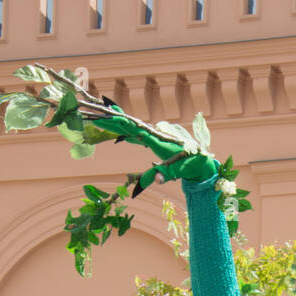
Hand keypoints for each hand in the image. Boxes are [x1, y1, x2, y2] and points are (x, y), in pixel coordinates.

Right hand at [84, 110, 218, 187]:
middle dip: (111, 120)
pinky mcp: (157, 140)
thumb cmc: (192, 166)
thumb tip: (156, 180)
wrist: (204, 160)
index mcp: (157, 139)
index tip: (104, 118)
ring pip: (132, 128)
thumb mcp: (179, 171)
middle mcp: (155, 133)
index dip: (118, 124)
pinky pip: (139, 134)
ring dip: (116, 125)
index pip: (133, 129)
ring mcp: (156, 135)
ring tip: (99, 120)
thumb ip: (166, 174)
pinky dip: (128, 132)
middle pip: (129, 125)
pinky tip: (119, 133)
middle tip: (92, 115)